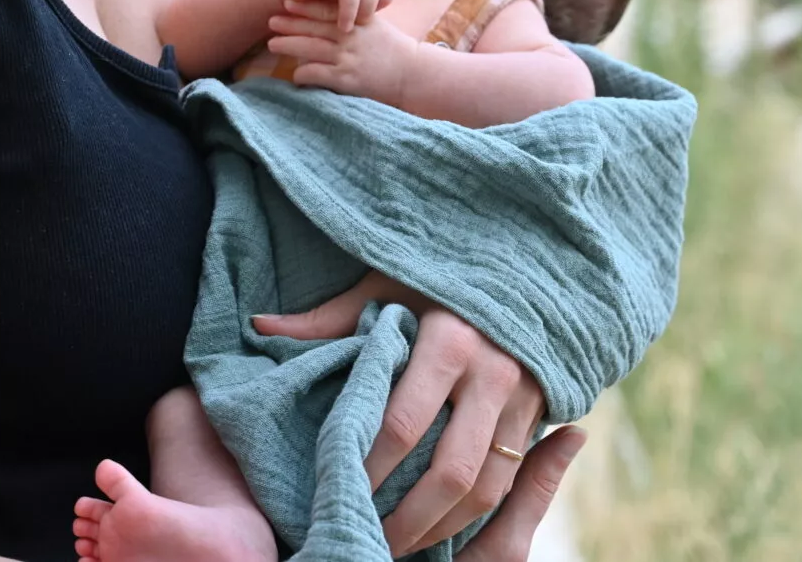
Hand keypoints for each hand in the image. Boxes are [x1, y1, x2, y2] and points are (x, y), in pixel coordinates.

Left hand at [253, 274, 550, 556]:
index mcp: (450, 338)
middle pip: (449, 472)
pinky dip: (473, 515)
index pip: (403, 423)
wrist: (525, 267)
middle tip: (365, 538)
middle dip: (406, 518)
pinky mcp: (540, 412)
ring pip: (484, 488)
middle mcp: (492, 371)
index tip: (335, 493)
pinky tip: (439, 527)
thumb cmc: (441, 275)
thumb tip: (261, 325)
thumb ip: (331, 315)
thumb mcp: (389, 283)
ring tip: (398, 544)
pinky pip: (508, 481)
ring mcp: (522, 396)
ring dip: (441, 528)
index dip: (367, 468)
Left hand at [267, 3, 422, 103]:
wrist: (413, 74)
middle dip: (290, 24)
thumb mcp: (376, 26)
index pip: (326, 10)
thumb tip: (335, 12)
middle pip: (313, 28)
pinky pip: (316, 74)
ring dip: (288, 45)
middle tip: (271, 21)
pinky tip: (294, 74)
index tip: (288, 2)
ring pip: (310, 49)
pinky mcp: (347, 79)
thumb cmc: (394, 50)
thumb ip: (357, 17)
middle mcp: (351, 37)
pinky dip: (302, 73)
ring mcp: (348, 58)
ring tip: (272, 44)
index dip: (305, 6)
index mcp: (358, 21)